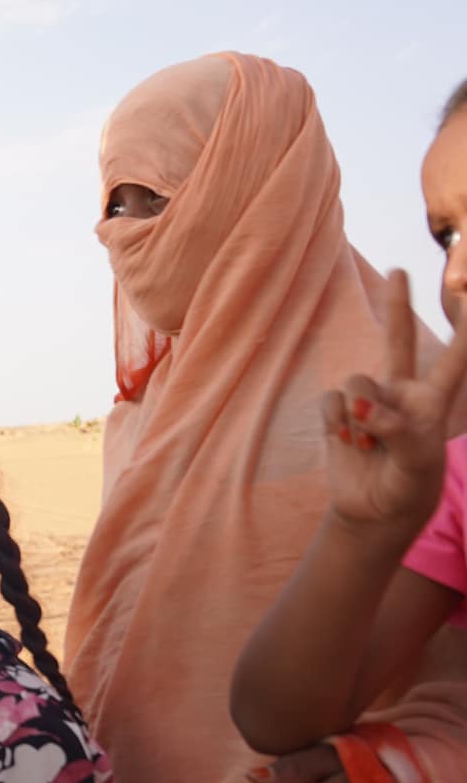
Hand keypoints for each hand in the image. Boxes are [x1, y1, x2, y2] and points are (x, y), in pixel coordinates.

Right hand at [322, 270, 466, 546]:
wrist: (375, 512)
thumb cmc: (409, 486)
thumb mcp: (415, 461)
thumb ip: (394, 427)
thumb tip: (360, 403)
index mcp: (432, 402)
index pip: (452, 360)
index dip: (464, 331)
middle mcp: (401, 393)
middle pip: (398, 340)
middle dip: (396, 304)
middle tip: (400, 270)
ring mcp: (369, 401)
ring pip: (354, 381)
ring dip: (355, 414)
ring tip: (365, 443)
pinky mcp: (339, 413)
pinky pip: (330, 400)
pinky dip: (335, 422)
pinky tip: (346, 441)